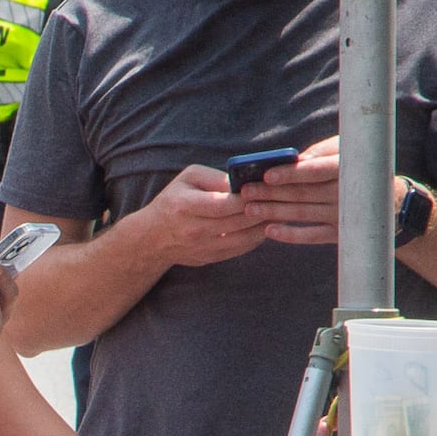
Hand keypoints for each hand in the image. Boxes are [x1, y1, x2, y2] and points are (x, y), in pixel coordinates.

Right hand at [129, 164, 279, 269]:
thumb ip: (215, 177)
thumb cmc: (174, 200)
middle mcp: (194, 229)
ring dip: (265, 224)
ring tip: (279, 210)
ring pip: (245, 237)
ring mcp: (203, 247)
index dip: (248, 196)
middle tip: (282, 197)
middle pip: (239, 221)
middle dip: (263, 208)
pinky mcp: (212, 258)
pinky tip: (266, 224)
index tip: (265, 186)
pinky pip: (242, 248)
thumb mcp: (188, 178)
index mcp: (185, 206)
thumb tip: (243, 181)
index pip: (224, 204)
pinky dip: (258, 236)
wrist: (153, 238)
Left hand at [241, 139, 357, 248]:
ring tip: (249, 209)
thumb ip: (321, 152)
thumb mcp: (348, 152)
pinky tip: (269, 231)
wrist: (394, 203)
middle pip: (302, 193)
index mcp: (347, 168)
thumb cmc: (361, 167)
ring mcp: (343, 216)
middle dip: (270, 193)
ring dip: (273, 212)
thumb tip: (293, 160)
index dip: (291, 173)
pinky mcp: (340, 234)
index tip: (266, 174)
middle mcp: (345, 193)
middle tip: (245, 192)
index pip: (315, 171)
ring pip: (302, 214)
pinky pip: (311, 236)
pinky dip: (290, 235)